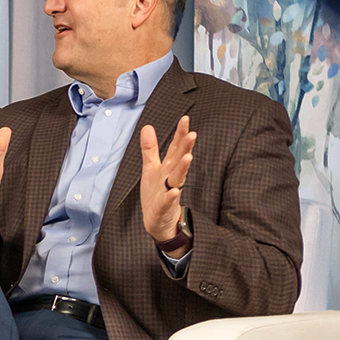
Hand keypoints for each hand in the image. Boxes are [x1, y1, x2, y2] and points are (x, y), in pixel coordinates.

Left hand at [140, 116, 195, 256]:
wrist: (157, 221)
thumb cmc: (156, 193)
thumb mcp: (151, 168)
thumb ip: (150, 148)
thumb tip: (147, 126)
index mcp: (168, 167)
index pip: (176, 148)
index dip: (180, 134)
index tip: (185, 118)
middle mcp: (171, 177)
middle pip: (179, 160)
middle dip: (185, 147)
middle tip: (192, 133)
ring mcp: (169, 191)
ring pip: (177, 178)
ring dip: (183, 168)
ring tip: (188, 157)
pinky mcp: (164, 207)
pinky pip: (168, 200)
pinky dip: (172, 196)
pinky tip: (175, 191)